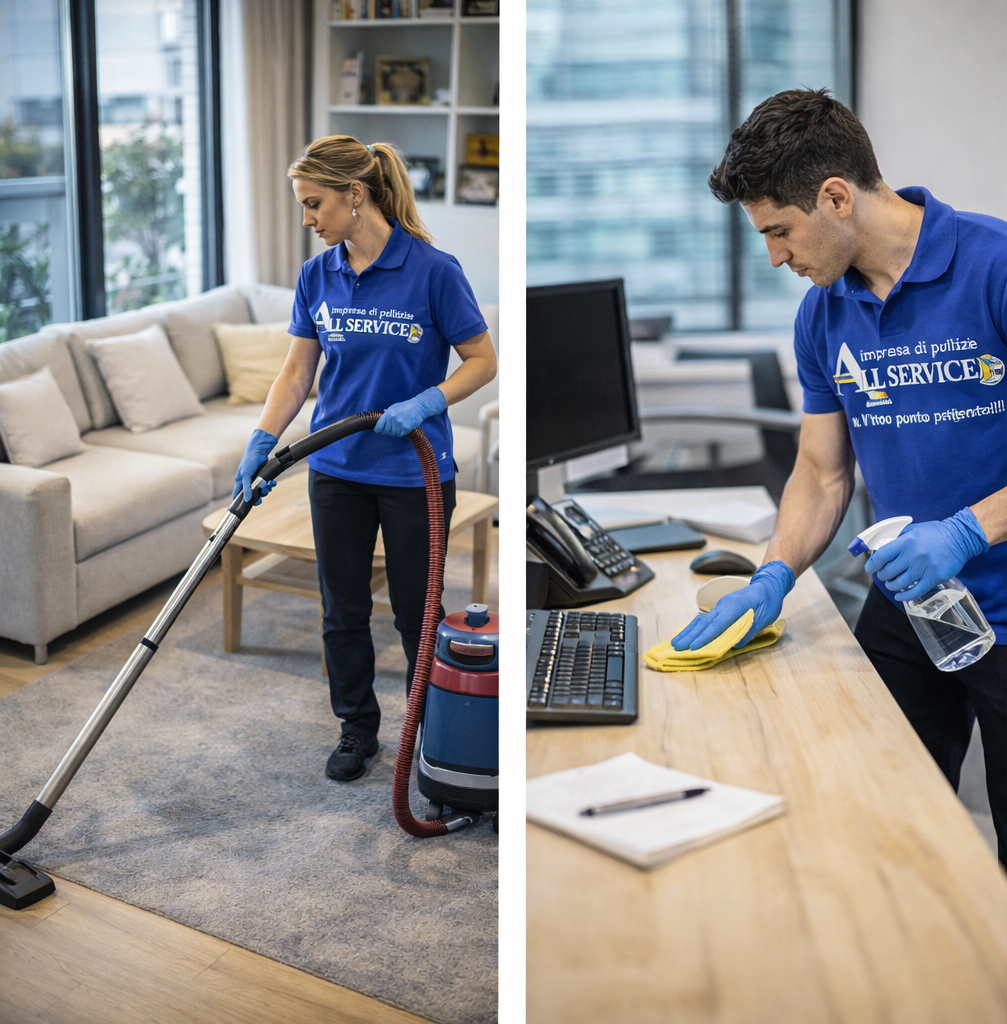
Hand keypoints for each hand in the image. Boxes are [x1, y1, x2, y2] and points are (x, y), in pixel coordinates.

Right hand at [233, 429, 277, 504]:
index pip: (238, 495)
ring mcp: (256, 480)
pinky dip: (271, 485)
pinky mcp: (264, 477)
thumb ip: (246, 488)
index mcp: (240, 482)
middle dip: (257, 497)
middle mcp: (248, 482)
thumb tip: (247, 500)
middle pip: (252, 495)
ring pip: (261, 491)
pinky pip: (268, 485)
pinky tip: (272, 482)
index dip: (240, 502)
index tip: (243, 508)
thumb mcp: (246, 475)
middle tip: (260, 499)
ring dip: (266, 490)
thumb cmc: (249, 461)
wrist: (259, 450)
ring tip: (268, 485)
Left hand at [374, 386, 445, 437]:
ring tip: (400, 425)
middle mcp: (392, 419)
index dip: (378, 430)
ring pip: (393, 434)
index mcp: (388, 413)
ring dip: (395, 432)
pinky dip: (401, 432)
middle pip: (386, 432)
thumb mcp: (393, 407)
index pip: (378, 427)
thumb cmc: (406, 406)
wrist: (419, 407)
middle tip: (392, 428)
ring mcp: (399, 424)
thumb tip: (379, 423)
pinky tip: (404, 427)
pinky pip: (400, 434)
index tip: (380, 431)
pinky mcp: (406, 428)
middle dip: (388, 431)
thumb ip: (386, 415)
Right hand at [671, 561, 794, 650]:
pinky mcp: (719, 608)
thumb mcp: (765, 617)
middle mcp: (723, 605)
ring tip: (675, 642)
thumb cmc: (768, 601)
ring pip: (700, 620)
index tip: (693, 647)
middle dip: (689, 636)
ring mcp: (719, 606)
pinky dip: (693, 627)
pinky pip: (703, 619)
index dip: (704, 637)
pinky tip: (685, 634)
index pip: (717, 625)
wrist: (767, 585)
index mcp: (735, 607)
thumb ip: (750, 630)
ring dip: (687, 632)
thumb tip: (735, 644)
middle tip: (676, 647)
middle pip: (703, 623)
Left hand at [864, 507, 988, 600]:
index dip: (872, 564)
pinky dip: (904, 596)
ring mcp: (924, 568)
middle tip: (883, 575)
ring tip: (891, 584)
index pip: (881, 556)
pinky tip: (899, 596)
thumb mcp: (913, 529)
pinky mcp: (935, 578)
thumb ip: (897, 538)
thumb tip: (880, 547)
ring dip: (891, 586)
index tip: (869, 568)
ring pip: (899, 584)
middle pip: (888, 572)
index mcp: (906, 541)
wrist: (961, 537)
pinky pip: (915, 592)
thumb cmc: (935, 533)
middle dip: (882, 576)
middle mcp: (913, 555)